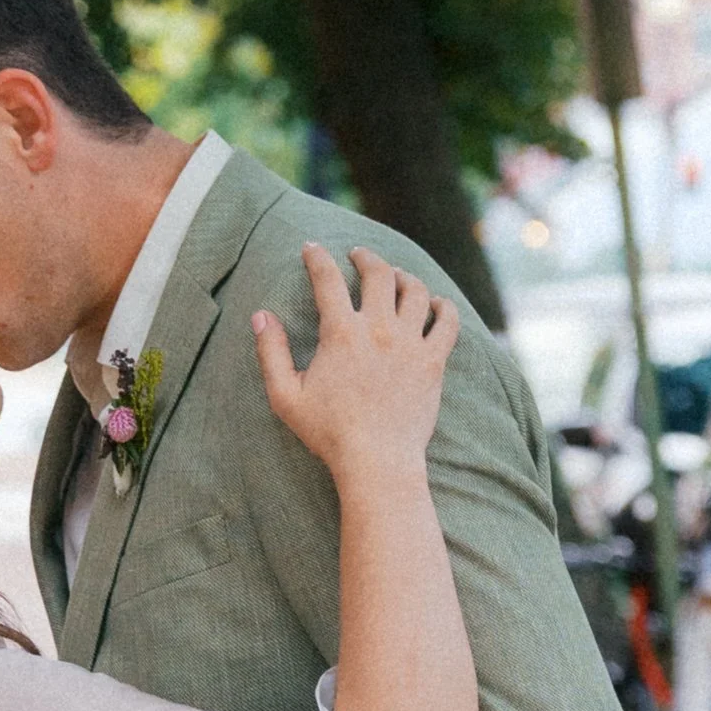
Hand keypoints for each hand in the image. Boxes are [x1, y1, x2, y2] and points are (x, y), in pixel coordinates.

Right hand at [253, 244, 457, 486]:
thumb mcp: (285, 396)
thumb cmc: (328, 433)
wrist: (377, 461)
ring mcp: (411, 343)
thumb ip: (271, 352)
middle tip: (358, 256)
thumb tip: (261, 315)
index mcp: (341, 333)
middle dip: (365, 257)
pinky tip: (435, 304)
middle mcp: (380, 329)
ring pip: (416, 290)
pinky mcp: (434, 362)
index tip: (312, 248)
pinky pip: (448, 322)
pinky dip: (443, 306)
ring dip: (404, 276)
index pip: (328, 279)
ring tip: (395, 277)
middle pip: (378, 273)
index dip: (317, 257)